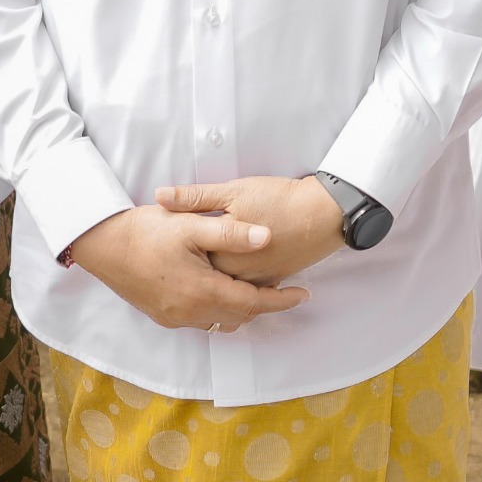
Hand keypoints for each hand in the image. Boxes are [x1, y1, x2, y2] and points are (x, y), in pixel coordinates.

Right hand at [64, 205, 312, 331]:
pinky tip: (222, 291)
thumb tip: (267, 237)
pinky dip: (220, 309)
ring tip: (257, 290)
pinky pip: (202, 320)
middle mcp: (190, 312)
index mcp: (202, 290)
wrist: (102, 244)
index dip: (280, 300)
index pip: (252, 303)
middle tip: (285, 291)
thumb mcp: (191, 224)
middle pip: (239, 316)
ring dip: (241, 309)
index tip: (302, 294)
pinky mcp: (162, 315)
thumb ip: (231, 233)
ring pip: (220, 321)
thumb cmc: (146, 230)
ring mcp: (174, 317)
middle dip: (264, 306)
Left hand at [159, 176, 345, 285]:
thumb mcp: (233, 192)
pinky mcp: (271, 280)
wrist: (322, 214)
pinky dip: (233, 284)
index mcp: (222, 256)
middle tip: (169, 260)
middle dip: (187, 270)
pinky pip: (245, 289)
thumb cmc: (278, 200)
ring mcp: (255, 282)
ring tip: (192, 270)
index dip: (171, 250)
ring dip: (211, 281)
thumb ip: (195, 198)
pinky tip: (226, 273)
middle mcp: (237, 276)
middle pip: (204, 279)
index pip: (186, 261)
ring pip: (225, 288)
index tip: (158, 242)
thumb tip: (159, 196)